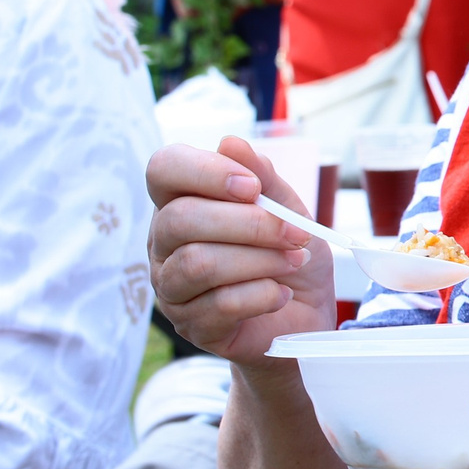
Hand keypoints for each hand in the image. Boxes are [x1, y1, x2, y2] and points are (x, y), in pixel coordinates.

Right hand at [148, 137, 333, 363]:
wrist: (305, 315)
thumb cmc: (289, 255)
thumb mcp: (290, 211)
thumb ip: (264, 179)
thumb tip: (230, 142)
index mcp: (182, 203)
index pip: (163, 169)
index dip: (204, 172)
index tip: (252, 188)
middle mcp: (164, 243)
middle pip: (180, 219)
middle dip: (251, 224)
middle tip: (296, 234)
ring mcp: (171, 287)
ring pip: (198, 262)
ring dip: (260, 260)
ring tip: (294, 262)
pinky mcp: (190, 325)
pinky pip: (218, 305)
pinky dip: (261, 295)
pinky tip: (281, 294)